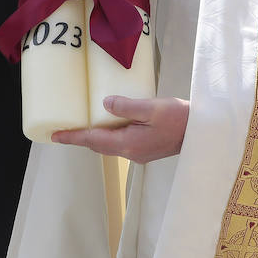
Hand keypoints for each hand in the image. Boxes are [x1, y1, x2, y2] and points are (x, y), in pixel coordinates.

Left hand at [52, 96, 188, 163]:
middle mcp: (131, 152)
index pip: (93, 140)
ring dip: (94, 137)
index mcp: (129, 143)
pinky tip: (108, 124)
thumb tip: (104, 104)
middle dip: (80, 138)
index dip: (73, 137)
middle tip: (62, 130)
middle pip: (98, 145)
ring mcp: (139, 153)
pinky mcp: (146, 149)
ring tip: (81, 125)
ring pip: (109, 145)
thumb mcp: (152, 108)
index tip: (54, 135)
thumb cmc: (180, 118)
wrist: (203, 133)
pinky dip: (108, 135)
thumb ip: (127, 106)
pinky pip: (119, 142)